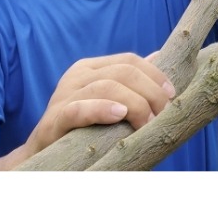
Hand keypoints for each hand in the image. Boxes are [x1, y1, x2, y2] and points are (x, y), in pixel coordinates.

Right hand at [24, 52, 175, 156]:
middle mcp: (76, 76)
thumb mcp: (110, 102)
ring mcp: (63, 96)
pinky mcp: (53, 120)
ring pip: (106, 87)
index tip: (172, 95)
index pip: (130, 60)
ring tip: (147, 121)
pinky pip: (78, 109)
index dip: (155, 75)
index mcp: (91, 68)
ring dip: (134, 104)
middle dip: (150, 91)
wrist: (44, 161)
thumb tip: (159, 56)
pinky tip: (119, 115)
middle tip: (163, 113)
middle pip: (123, 72)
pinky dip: (102, 109)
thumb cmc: (86, 130)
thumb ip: (130, 83)